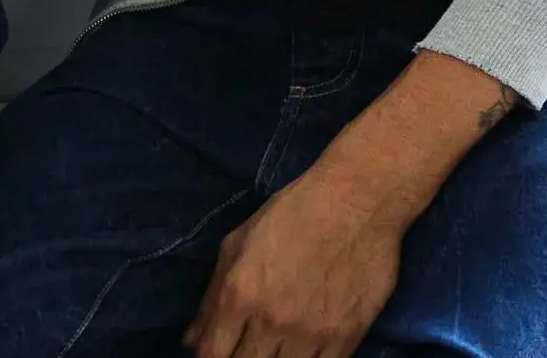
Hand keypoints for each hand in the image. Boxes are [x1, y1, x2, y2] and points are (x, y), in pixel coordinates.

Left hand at [184, 162, 404, 357]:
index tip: (215, 351)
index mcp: (241, 293)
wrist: (355, 204)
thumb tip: (191, 341)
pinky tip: (300, 351)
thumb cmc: (292, 213)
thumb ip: (212, 295)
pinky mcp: (346, 342)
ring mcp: (311, 336)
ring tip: (271, 346)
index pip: (212, 353)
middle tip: (244, 345)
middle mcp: (272, 321)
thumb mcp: (238, 242)